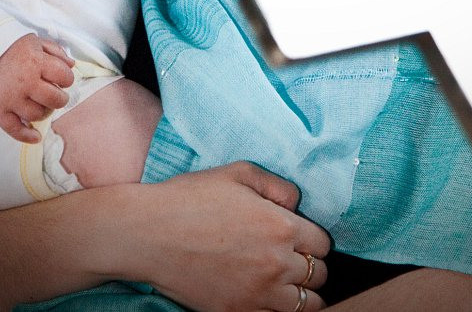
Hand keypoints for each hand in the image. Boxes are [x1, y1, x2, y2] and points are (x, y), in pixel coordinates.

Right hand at [0, 34, 74, 142]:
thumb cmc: (9, 48)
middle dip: (60, 98)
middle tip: (56, 95)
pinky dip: (26, 136)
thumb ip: (55, 51)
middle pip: (54, 99)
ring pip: (38, 115)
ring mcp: (11, 98)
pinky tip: (36, 136)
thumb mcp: (35, 42)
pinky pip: (14, 129)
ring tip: (42, 105)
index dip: (67, 79)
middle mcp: (25, 82)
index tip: (62, 79)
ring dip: (44, 112)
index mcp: (36, 62)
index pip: (65, 77)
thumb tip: (71, 65)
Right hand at [118, 161, 330, 311]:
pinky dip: (276, 309)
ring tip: (288, 285)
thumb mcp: (238, 173)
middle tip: (293, 260)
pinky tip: (265, 296)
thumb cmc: (190, 198)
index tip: (301, 238)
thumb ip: (277, 186)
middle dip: (311, 266)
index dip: (314, 240)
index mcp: (281, 227)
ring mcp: (257, 294)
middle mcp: (276, 264)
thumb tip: (296, 203)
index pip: (323, 245)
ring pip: (306, 305)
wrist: (148, 234)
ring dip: (301, 294)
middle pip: (318, 276)